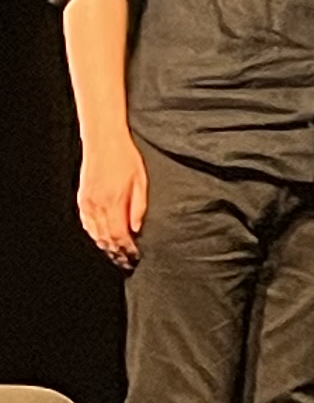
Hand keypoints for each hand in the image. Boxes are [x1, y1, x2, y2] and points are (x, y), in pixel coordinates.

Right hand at [77, 132, 147, 268]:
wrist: (104, 142)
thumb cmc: (126, 158)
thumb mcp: (141, 181)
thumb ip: (138, 207)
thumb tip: (136, 228)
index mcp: (114, 202)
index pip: (119, 235)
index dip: (127, 249)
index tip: (135, 256)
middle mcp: (98, 205)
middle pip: (106, 237)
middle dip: (116, 251)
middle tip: (125, 261)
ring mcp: (87, 202)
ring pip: (94, 232)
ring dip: (104, 244)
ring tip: (115, 254)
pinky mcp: (82, 198)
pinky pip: (86, 222)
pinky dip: (93, 233)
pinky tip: (100, 237)